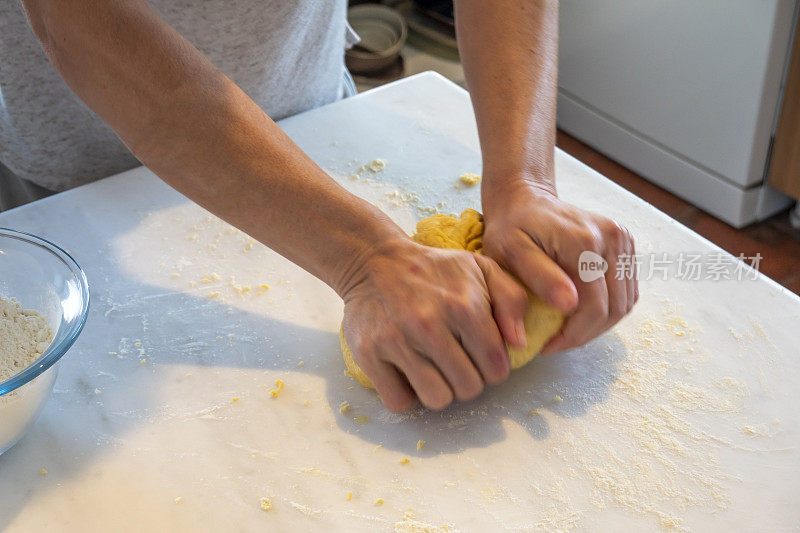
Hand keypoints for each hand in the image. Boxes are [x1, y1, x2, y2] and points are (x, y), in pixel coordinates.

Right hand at [340, 238, 527, 411]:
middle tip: (455, 362)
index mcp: (464, 306)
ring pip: (436, 399)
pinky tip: (408, 374)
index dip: (493, 368)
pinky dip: (405, 395)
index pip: (496, 369)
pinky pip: (398, 401)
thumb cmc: (434, 269)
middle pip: (468, 389)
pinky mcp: (368, 354)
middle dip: (467, 380)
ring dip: (439, 390)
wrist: (373, 261)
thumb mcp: (481, 268)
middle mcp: (430, 325)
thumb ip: (512, 300)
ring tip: (433, 369)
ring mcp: (396, 341)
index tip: (480, 357)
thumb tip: (518, 342)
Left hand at [482, 180, 637, 354]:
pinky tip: (580, 313)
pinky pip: (626, 290)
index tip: (547, 345)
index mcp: (585, 242)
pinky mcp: (625, 244)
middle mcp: (612, 238)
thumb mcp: (510, 252)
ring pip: (624, 303)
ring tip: (568, 330)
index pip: (595, 307)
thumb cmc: (511, 227)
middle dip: (587, 333)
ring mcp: (623, 240)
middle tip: (557, 342)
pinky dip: (607, 308)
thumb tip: (570, 305)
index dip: (574, 335)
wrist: (526, 199)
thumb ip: (539, 277)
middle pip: (615, 308)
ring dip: (599, 324)